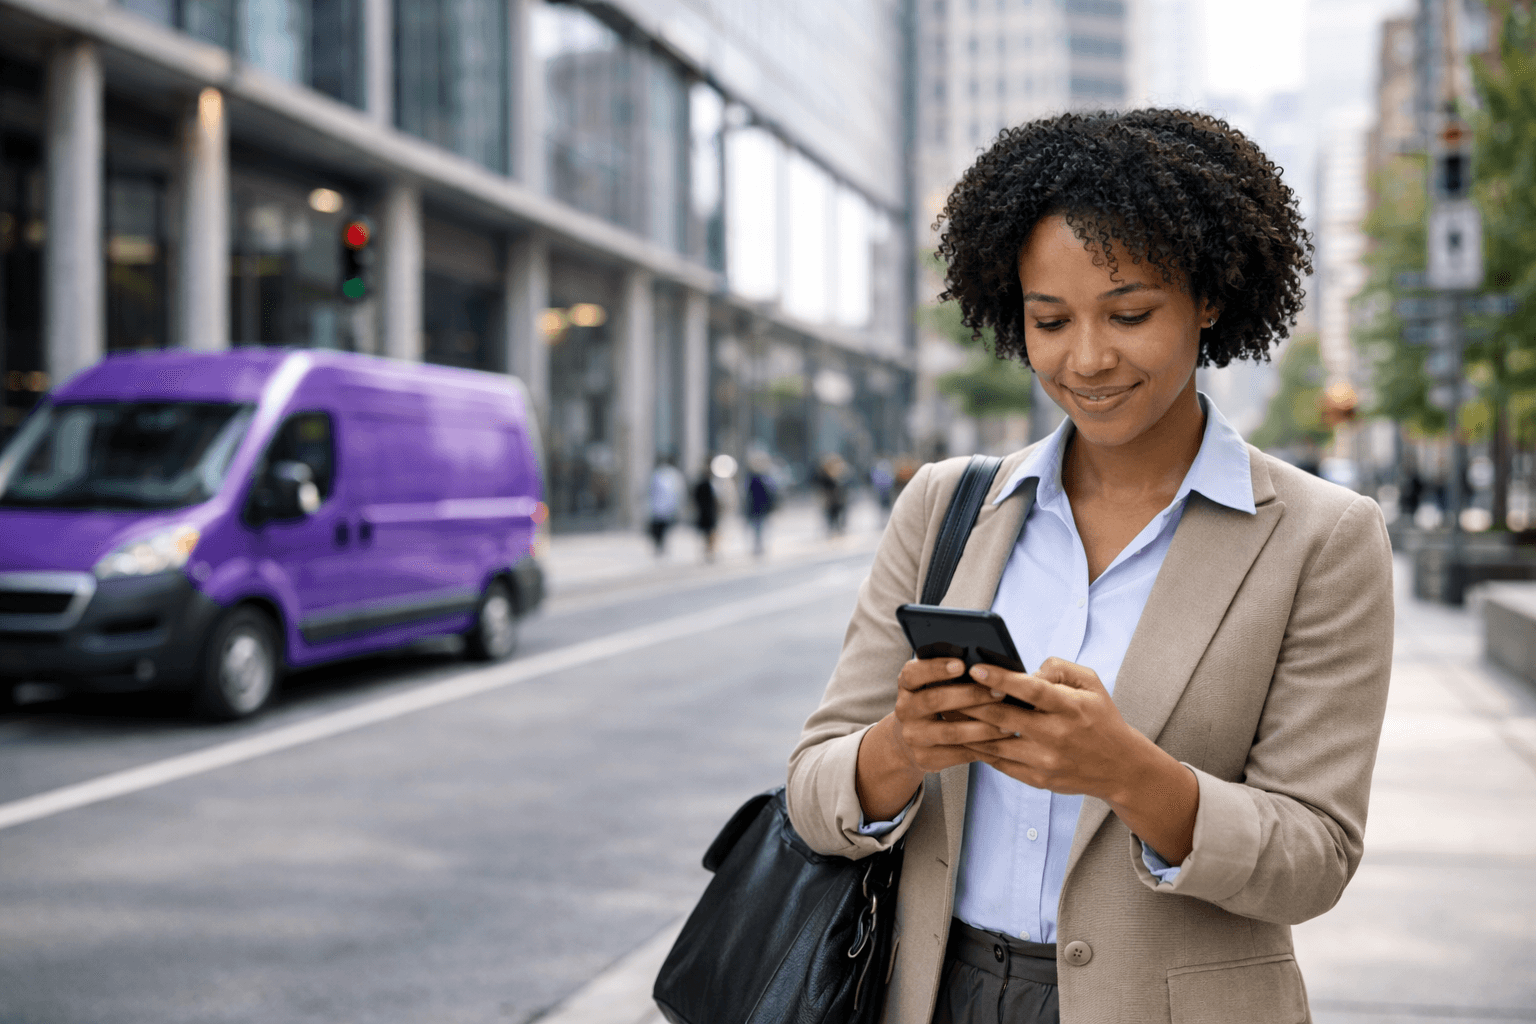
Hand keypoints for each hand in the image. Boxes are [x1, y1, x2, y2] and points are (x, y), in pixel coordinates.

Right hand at [855, 658, 1009, 820]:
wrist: (909, 740)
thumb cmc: (931, 704)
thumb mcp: (930, 685)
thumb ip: (948, 674)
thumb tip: (985, 666)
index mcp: (906, 685)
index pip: (914, 673)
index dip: (936, 668)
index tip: (962, 664)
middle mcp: (904, 710)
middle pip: (934, 700)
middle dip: (970, 695)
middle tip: (999, 692)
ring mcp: (913, 736)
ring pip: (950, 732)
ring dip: (982, 728)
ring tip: (1007, 724)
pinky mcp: (924, 758)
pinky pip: (957, 753)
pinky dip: (981, 748)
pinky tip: (999, 743)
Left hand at [961, 656, 1199, 863]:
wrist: (1120, 767)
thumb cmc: (1101, 718)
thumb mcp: (1091, 683)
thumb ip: (1059, 668)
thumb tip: (1026, 670)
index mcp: (1070, 707)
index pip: (1031, 690)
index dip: (1001, 679)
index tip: (975, 669)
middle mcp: (1056, 735)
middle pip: (1003, 717)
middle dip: (971, 702)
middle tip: (947, 688)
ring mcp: (1045, 761)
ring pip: (994, 743)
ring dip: (966, 727)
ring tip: (946, 712)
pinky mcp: (1037, 779)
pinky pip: (998, 762)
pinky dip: (978, 748)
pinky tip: (963, 735)